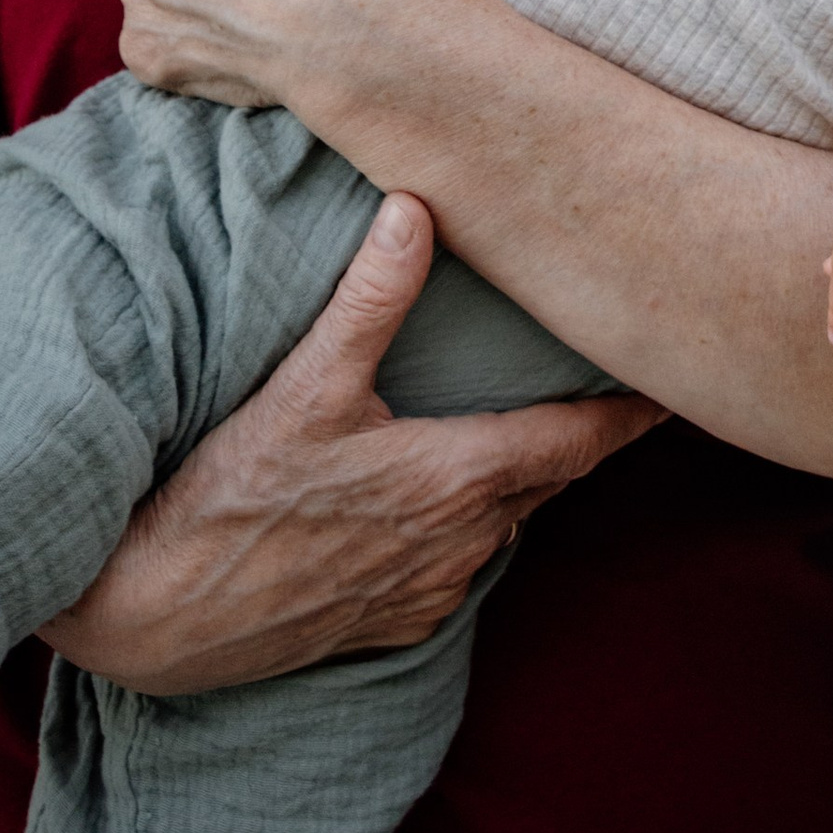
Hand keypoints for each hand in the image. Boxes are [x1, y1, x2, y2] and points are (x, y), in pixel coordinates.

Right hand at [42, 192, 658, 692]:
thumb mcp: (305, 385)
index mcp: (457, 479)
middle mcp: (461, 544)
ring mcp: (428, 593)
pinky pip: (458, 570)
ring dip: (522, 483)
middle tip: (615, 391)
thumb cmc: (229, 497)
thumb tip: (416, 205)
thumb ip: (371, 296)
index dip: (631, 413)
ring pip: (504, 526)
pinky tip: (450, 501)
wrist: (155, 617)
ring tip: (539, 435)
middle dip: (583, 439)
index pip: (579, 440)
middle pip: (549, 480)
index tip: (677, 387)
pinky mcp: (390, 627)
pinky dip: (470, 530)